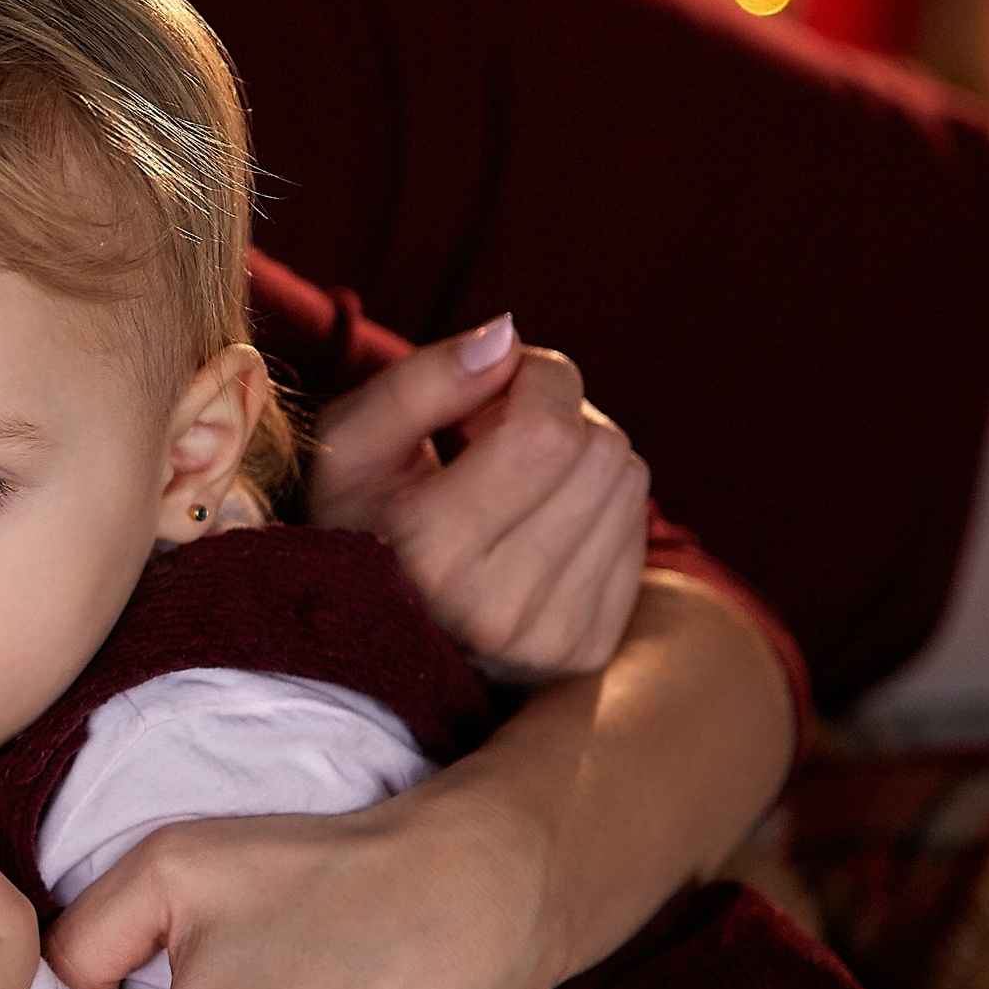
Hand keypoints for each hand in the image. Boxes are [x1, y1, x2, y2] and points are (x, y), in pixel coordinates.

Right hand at [307, 315, 649, 682]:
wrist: (360, 632)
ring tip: (513, 481)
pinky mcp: (586, 651)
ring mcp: (549, 638)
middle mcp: (496, 608)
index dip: (539, 377)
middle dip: (558, 415)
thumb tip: (510, 337)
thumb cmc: (357, 517)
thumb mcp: (352, 440)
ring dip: (579, 457)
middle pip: (599, 450)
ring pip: (627, 482)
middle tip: (495, 436)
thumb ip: (421, 380)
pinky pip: (637, 531)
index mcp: (431, 553)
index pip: (548, 430)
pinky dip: (594, 506)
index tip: (496, 382)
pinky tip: (536, 521)